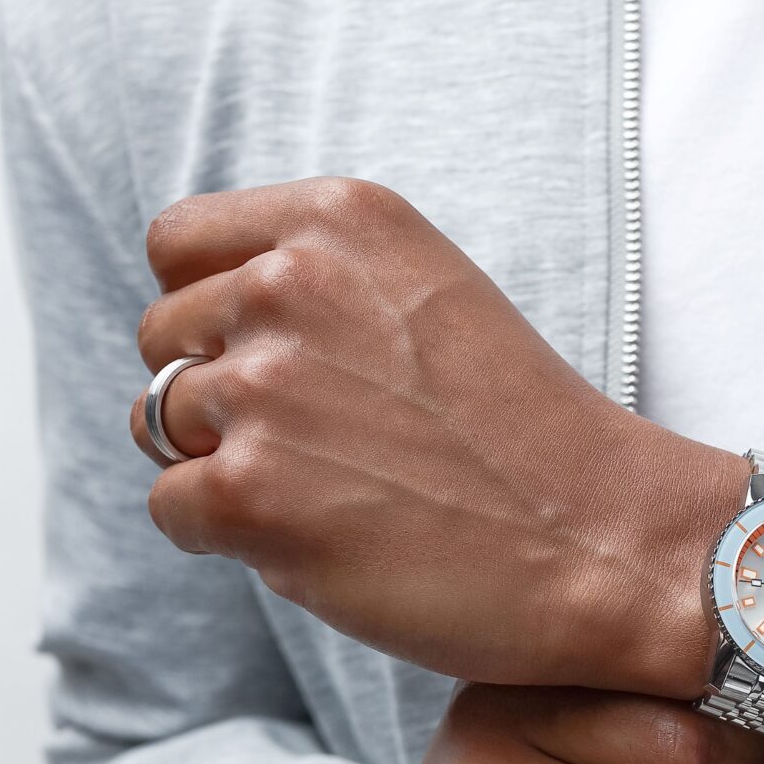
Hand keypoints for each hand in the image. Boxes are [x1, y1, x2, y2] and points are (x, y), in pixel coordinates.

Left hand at [130, 177, 738, 692]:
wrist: (605, 544)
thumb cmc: (528, 441)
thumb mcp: (433, 296)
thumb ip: (320, 283)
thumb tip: (198, 325)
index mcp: (341, 218)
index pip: (179, 244)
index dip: (209, 313)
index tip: (274, 363)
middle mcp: (289, 284)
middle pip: (161, 338)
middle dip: (217, 395)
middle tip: (324, 447)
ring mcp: (262, 387)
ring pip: (158, 424)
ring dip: (226, 468)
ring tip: (336, 494)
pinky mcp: (247, 492)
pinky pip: (171, 508)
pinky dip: (228, 538)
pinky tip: (322, 541)